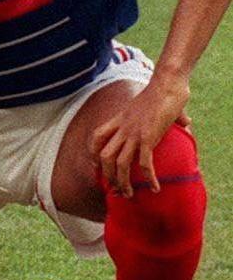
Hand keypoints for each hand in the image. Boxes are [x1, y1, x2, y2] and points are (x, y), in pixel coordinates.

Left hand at [92, 76, 189, 197]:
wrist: (166, 84)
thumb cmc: (164, 91)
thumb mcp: (155, 105)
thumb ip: (164, 116)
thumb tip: (186, 122)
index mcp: (120, 119)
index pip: (96, 136)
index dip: (93, 152)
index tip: (96, 165)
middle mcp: (123, 128)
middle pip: (104, 155)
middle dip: (107, 175)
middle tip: (114, 189)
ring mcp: (134, 133)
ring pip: (120, 163)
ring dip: (122, 182)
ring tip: (129, 195)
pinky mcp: (148, 137)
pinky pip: (144, 163)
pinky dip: (149, 177)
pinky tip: (155, 188)